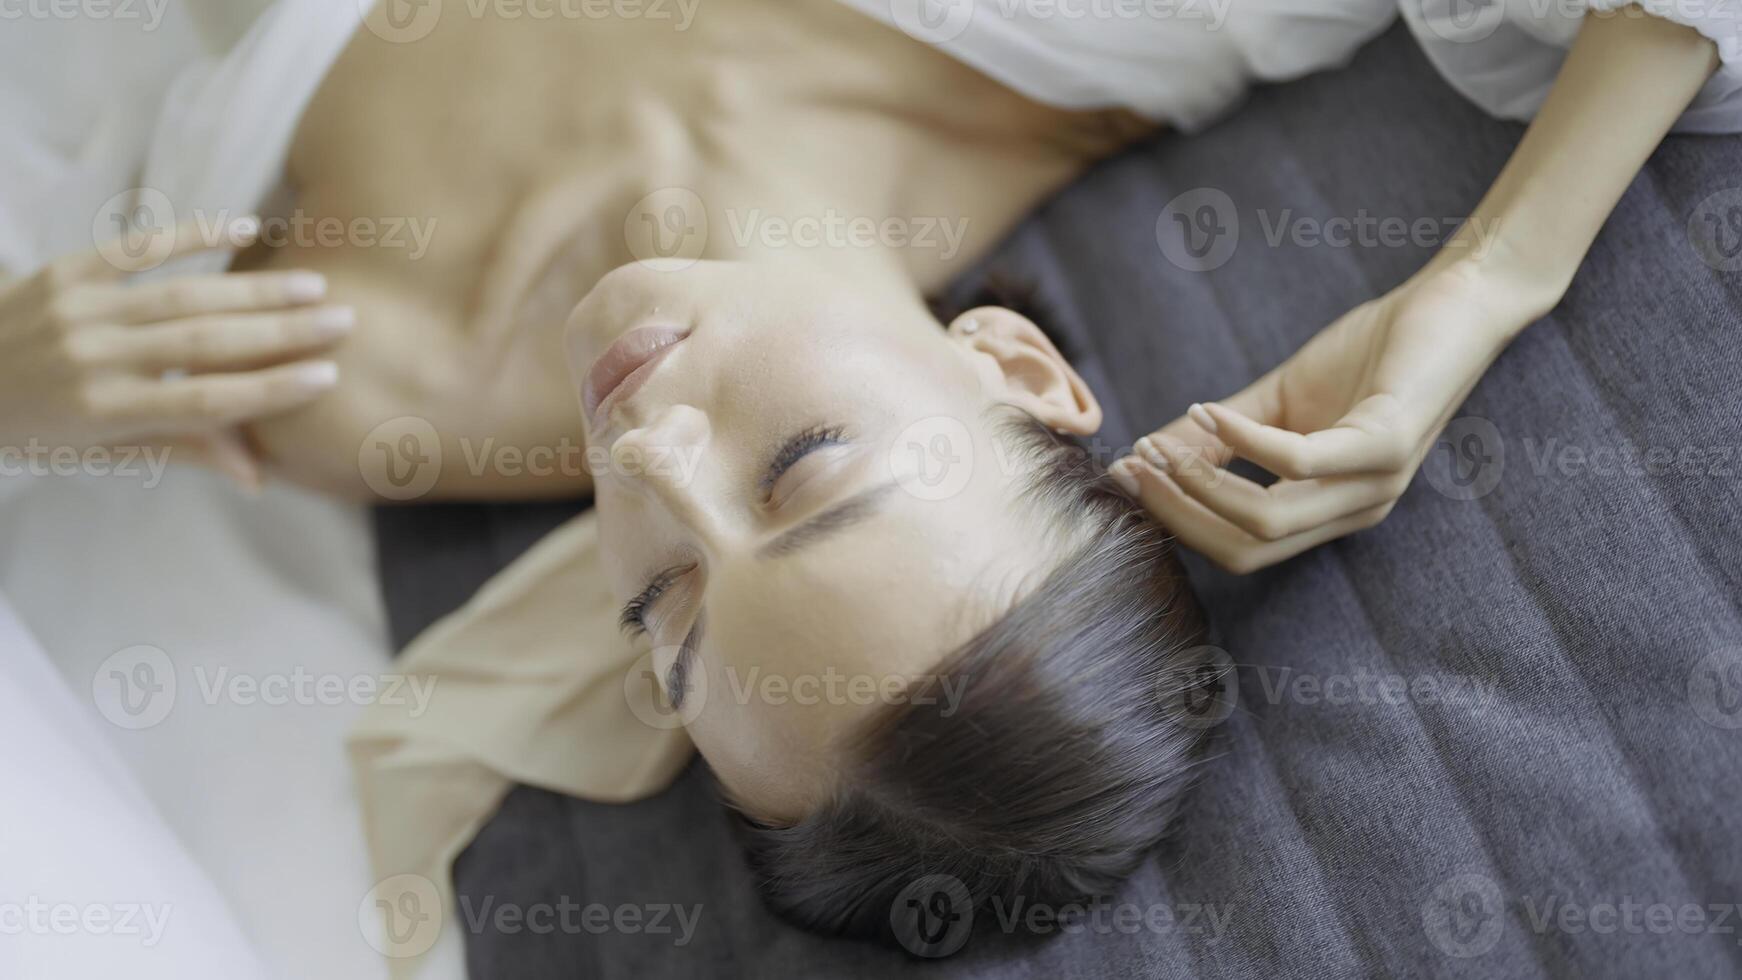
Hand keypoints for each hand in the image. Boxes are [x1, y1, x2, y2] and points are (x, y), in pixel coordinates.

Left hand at [0, 219, 351, 486]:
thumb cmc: (33, 428)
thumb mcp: (103, 451)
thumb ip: (182, 449)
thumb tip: (258, 476)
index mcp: (106, 412)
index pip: (207, 399)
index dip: (270, 388)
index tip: (326, 375)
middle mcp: (96, 357)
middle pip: (207, 343)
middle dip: (282, 332)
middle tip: (342, 320)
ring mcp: (80, 308)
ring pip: (185, 296)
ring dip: (255, 289)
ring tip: (312, 286)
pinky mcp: (65, 269)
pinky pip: (137, 246)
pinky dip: (192, 234)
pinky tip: (243, 225)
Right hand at [1113, 262, 1539, 573]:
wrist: (1458, 303)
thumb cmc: (1372, 352)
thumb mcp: (1278, 400)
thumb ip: (1218, 436)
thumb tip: (1142, 458)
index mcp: (1329, 511)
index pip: (1237, 548)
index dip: (1177, 519)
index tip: (1128, 475)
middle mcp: (1354, 512)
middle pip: (1244, 548)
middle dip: (1177, 512)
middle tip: (1134, 467)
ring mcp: (1374, 485)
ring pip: (1265, 520)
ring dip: (1199, 485)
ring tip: (1160, 445)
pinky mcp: (1386, 444)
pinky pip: (1298, 461)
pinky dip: (1241, 439)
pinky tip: (1206, 411)